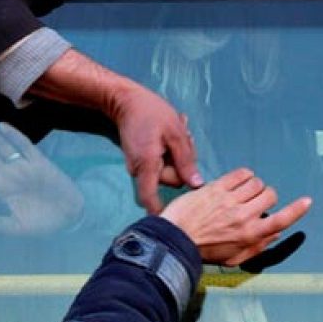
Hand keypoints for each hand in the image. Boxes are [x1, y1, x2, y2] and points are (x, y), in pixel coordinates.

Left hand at [0, 119, 84, 236]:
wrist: (70, 216)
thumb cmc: (43, 222)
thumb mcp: (19, 228)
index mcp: (1, 189)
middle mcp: (9, 174)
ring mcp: (23, 166)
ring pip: (2, 146)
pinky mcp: (39, 162)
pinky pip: (25, 146)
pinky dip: (14, 136)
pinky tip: (2, 126)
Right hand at [107, 82, 202, 213]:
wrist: (126, 100)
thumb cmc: (151, 113)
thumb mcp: (175, 132)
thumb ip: (186, 160)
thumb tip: (197, 185)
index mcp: (147, 165)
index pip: (150, 198)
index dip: (161, 211)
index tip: (174, 221)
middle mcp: (140, 170)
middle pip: (170, 179)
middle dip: (183, 163)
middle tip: (187, 138)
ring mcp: (139, 165)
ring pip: (168, 169)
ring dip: (177, 154)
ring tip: (179, 131)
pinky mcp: (141, 159)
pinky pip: (161, 162)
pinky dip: (169, 151)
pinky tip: (171, 133)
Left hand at [160, 168, 310, 266]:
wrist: (174, 238)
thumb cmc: (203, 251)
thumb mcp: (234, 258)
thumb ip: (258, 246)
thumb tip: (276, 233)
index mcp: (250, 235)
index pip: (282, 219)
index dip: (297, 210)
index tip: (307, 201)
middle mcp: (243, 215)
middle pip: (270, 194)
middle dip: (267, 197)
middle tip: (255, 202)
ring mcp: (230, 199)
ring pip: (256, 182)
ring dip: (254, 186)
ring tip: (243, 193)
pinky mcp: (217, 187)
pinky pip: (241, 173)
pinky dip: (244, 175)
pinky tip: (238, 182)